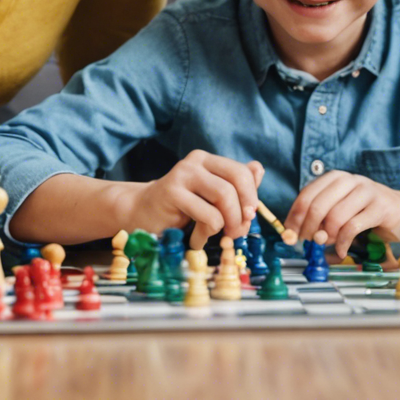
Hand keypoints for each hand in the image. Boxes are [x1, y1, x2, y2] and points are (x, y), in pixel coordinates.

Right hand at [124, 151, 261, 244]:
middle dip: (242, 212)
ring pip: (224, 197)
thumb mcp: (211, 199)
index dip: (252, 196)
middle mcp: (195, 162)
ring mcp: (182, 174)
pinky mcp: (171, 191)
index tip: (249, 217)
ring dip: (228, 224)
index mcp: (208, 160)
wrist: (141, 215)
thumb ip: (235, 186)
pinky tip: (195, 239)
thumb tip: (258, 169)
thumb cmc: (180, 210)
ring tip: (217, 236)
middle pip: (236, 183)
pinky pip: (208, 216)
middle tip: (237, 232)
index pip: (242, 172)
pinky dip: (208, 234)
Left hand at [283, 171, 399, 259]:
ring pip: (335, 217)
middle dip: (308, 229)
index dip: (294, 218)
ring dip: (327, 237)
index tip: (290, 236)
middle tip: (309, 243)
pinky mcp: (381, 207)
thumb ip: (319, 219)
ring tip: (328, 245)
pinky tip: (342, 250)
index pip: (306, 196)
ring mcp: (367, 192)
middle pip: (317, 206)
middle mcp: (350, 180)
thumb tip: (295, 235)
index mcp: (336, 178)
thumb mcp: (341, 210)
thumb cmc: (368, 212)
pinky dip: (342, 243)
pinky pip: (353, 227)